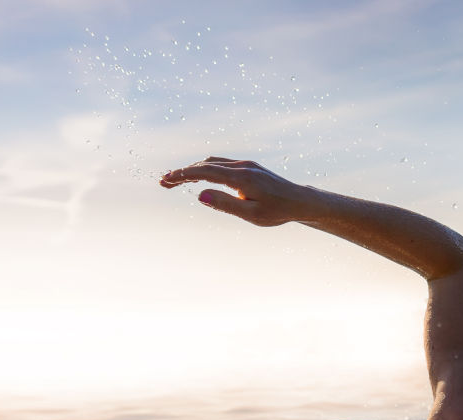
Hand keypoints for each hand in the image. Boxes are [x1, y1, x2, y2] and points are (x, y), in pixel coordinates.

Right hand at [160, 157, 311, 226]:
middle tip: (163, 183)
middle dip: (182, 173)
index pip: (205, 171)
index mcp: (241, 177)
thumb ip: (225, 204)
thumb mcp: (251, 214)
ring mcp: (246, 164)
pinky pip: (221, 164)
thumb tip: (200, 194)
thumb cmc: (277, 211)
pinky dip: (205, 168)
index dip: (183, 175)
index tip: (166, 180)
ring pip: (212, 162)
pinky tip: (197, 177)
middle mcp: (242, 166)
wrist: (299, 201)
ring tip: (175, 181)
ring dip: (192, 169)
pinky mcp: (248, 166)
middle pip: (205, 164)